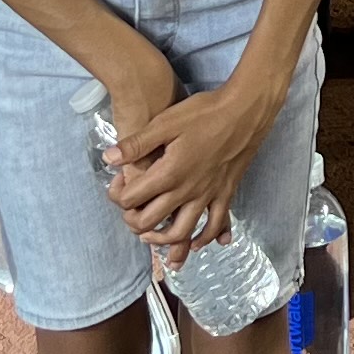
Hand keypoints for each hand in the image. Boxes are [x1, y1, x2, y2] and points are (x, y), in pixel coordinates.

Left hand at [105, 69, 272, 261]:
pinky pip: (214, 225)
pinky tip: (195, 242)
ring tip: (151, 234)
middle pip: (151, 221)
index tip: (119, 182)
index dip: (118, 194)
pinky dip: (203, 238)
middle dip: (132, 221)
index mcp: (169, 173)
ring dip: (162, 239)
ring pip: (181, 232)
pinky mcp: (225, 194)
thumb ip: (136, 144)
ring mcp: (208, 195)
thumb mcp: (165, 122)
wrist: (245, 112)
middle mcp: (187, 191)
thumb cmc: (204, 113)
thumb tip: (108, 158)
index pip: (132, 199)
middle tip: (129, 210)